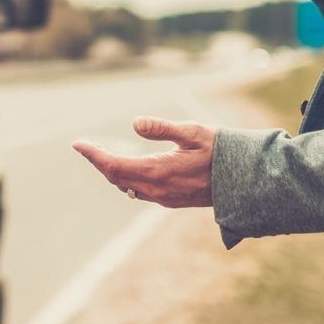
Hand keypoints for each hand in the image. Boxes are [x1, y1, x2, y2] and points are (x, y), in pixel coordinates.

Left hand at [71, 118, 215, 209]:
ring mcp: (164, 198)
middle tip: (87, 146)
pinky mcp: (171, 200)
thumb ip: (162, 128)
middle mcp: (157, 189)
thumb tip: (135, 123)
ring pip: (128, 186)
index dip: (94, 155)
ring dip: (113, 172)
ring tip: (103, 155)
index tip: (78, 144)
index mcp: (158, 172)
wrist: (245, 181)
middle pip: (117, 178)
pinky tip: (129, 167)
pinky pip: (140, 191)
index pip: (114, 166)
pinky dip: (128, 178)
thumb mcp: (192, 132)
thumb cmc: (221, 151)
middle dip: (100, 162)